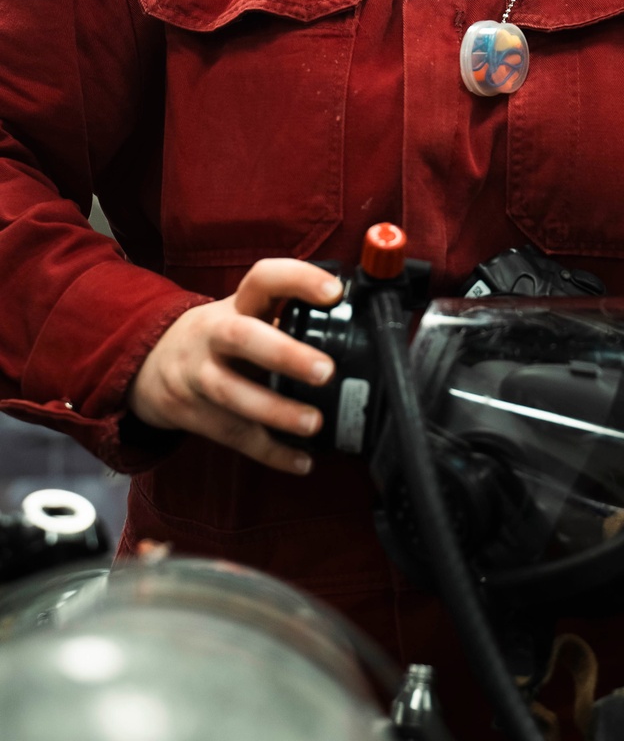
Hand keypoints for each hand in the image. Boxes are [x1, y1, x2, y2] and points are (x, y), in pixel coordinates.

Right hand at [127, 259, 343, 473]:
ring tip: (314, 423)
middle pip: (242, 337)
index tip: (334, 293)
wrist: (149, 364)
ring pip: (231, 393)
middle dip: (284, 354)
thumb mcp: (243, 313)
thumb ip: (286, 313)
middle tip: (325, 370)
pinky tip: (302, 461)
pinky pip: (233, 436)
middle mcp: (214, 336)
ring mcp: (199, 376)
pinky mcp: (194, 414)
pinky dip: (270, 452)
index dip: (298, 280)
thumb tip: (356, 316)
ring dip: (275, 410)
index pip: (263, 279)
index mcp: (236, 305)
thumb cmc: (220, 337)